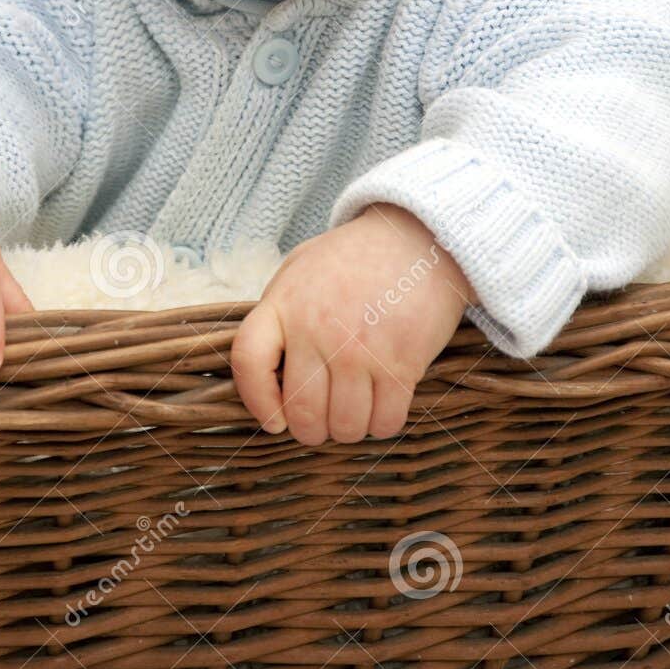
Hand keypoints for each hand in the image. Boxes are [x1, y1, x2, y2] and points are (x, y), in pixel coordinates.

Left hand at [230, 202, 475, 444]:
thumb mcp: (300, 267)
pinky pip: (385, 421)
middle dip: (312, 430)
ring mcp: (360, 350)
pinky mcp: (401, 363)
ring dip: (349, 430)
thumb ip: (278, 313)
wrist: (420, 239)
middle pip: (302, 412)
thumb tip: (267, 369)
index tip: (274, 419)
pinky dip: (382, 425)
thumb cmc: (355, 258)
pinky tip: (382, 407)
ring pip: (345, 425)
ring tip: (354, 413)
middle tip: (323, 423)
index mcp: (285, 304)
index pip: (249, 362)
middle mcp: (317, 330)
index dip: (257, 401)